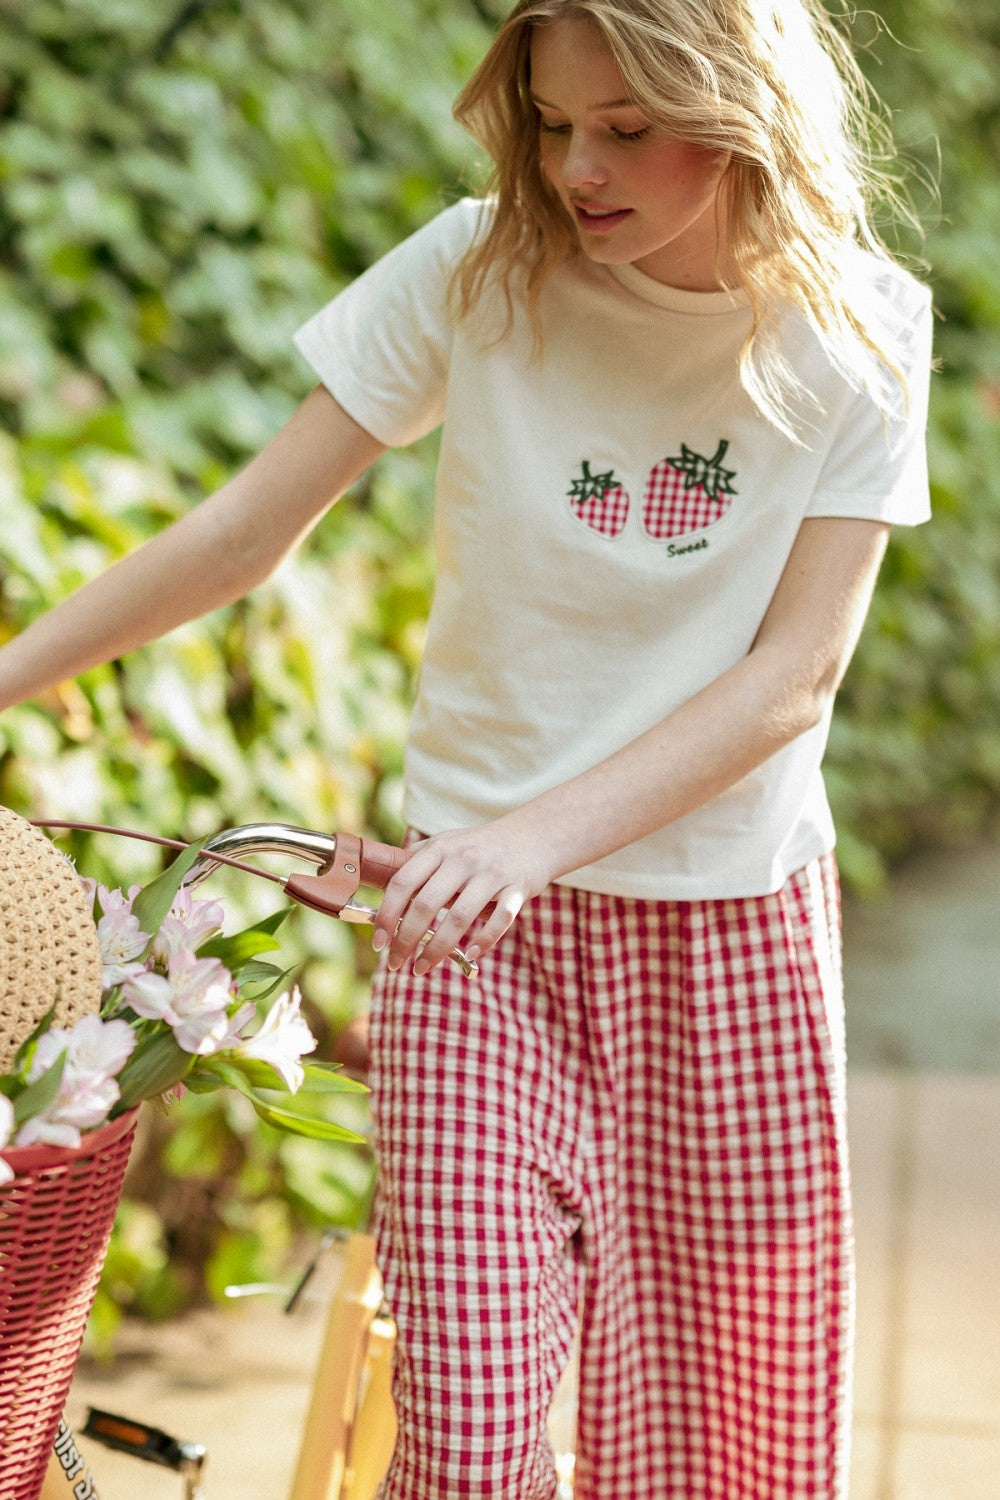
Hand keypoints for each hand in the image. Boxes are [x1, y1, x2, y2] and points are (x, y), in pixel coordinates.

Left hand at [372, 822, 553, 975]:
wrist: (533, 835)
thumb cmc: (481, 846)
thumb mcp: (447, 842)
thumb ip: (418, 860)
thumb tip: (384, 885)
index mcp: (439, 848)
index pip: (403, 883)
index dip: (386, 915)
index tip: (378, 942)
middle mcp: (462, 859)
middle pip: (426, 904)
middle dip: (406, 939)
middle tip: (396, 963)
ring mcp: (491, 873)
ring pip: (459, 917)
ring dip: (437, 949)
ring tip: (422, 967)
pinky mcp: (518, 888)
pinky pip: (500, 920)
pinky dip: (484, 941)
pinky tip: (471, 955)